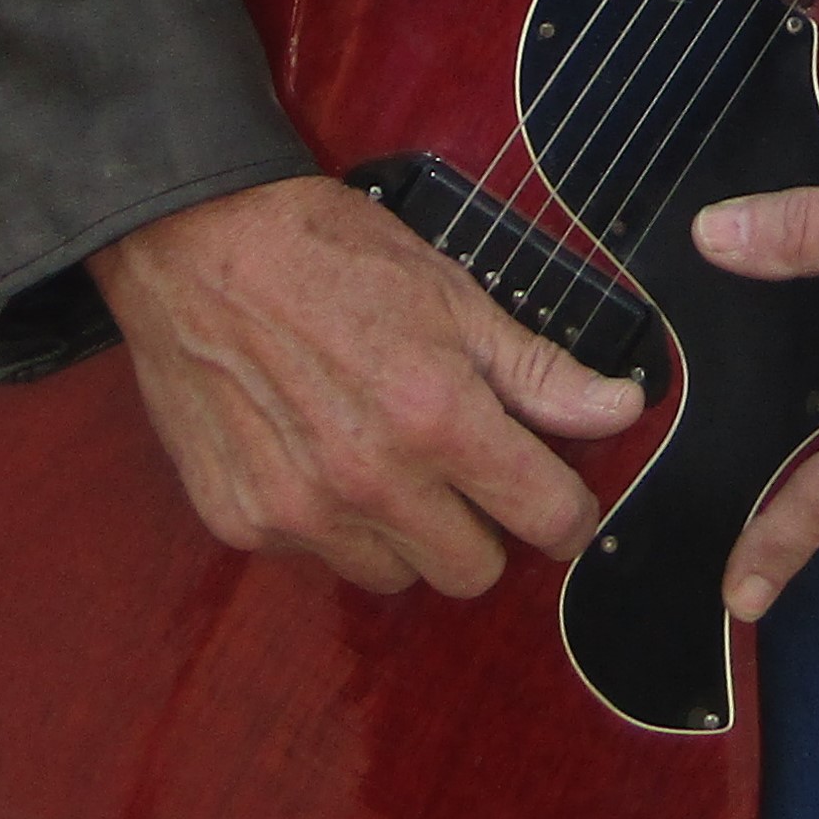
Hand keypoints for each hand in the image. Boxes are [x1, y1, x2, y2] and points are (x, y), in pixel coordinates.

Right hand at [90, 173, 644, 598]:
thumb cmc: (328, 252)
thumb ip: (538, 369)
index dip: (565, 509)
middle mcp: (371, 481)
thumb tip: (622, 410)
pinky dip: (330, 520)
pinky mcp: (244, 523)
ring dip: (405, 532)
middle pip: (473, 572)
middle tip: (461, 465)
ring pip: (395, 575)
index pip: (546, 520)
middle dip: (484, 526)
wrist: (196, 243)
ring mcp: (301, 511)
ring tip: (382, 452)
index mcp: (437, 417)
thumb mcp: (450, 292)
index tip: (556, 493)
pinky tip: (314, 448)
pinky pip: (319, 557)